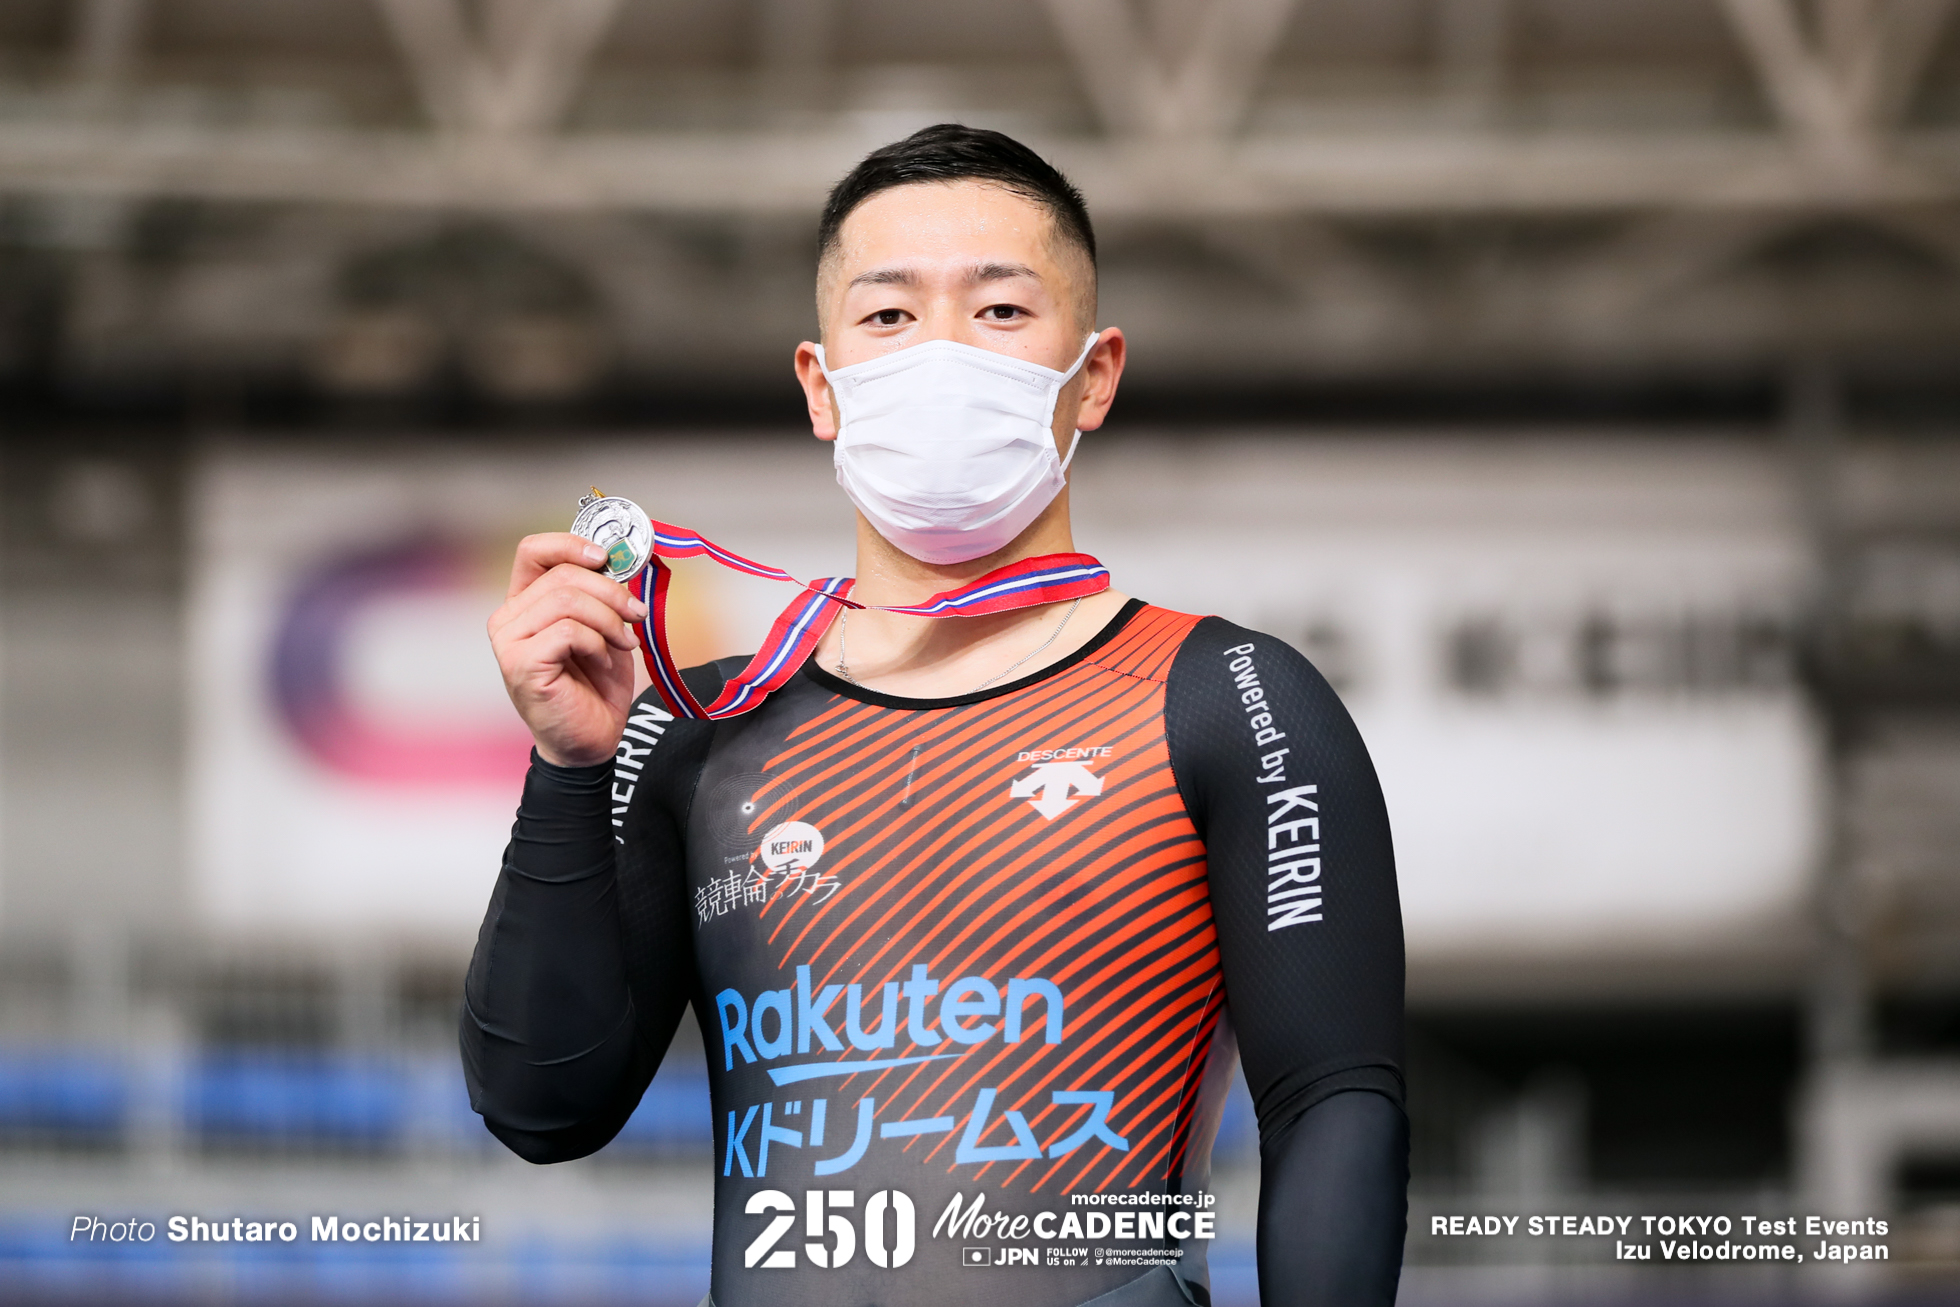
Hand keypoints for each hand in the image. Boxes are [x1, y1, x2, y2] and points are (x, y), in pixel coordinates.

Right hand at [489, 533, 646, 766]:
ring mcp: (508, 642)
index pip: (533, 551)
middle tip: (636, 613)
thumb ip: (601, 594)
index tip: (606, 558)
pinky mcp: (520, 664)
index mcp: (525, 603)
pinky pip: (569, 631)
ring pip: (567, 600)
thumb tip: (620, 560)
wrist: (591, 739)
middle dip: (611, 591)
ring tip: (623, 644)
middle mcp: (508, 618)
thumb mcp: (603, 628)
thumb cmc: (594, 686)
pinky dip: (597, 644)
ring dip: (608, 620)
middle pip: (562, 574)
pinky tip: (602, 662)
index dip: (571, 545)